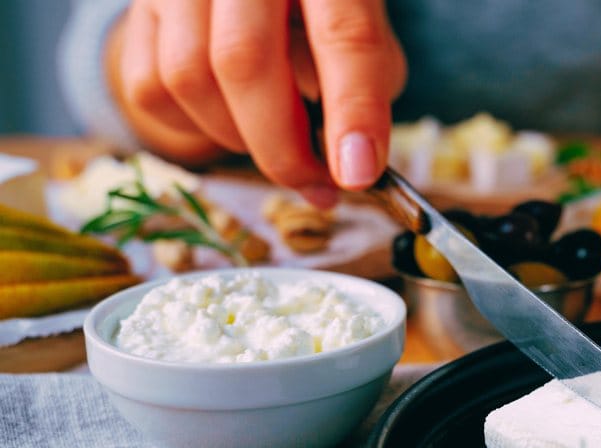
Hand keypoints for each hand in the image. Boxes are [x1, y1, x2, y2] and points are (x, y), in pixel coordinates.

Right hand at [106, 0, 405, 204]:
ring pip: (189, 78)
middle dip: (283, 148)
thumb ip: (368, 79)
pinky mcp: (140, 8)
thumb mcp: (362, 25)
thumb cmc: (319, 7)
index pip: (344, 35)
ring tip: (277, 145)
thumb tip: (348, 158)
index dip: (353, 110)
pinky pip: (151, 89)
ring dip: (237, 138)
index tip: (356, 175)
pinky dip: (194, 127)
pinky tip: (231, 119)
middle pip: (244, 61)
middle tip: (316, 184)